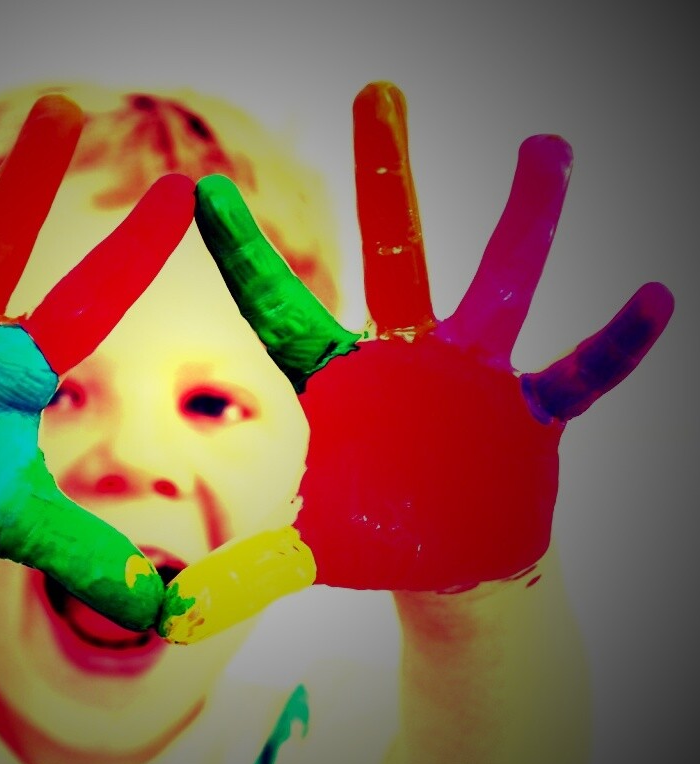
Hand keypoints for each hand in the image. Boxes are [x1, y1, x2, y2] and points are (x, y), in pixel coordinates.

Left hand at [159, 81, 672, 641]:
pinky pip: (577, 375)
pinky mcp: (529, 413)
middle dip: (385, 177)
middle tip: (377, 90)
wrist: (447, 554)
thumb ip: (243, 573)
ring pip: (499, 287)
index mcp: (336, 381)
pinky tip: (653, 299)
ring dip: (526, 221)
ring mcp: (471, 377)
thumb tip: (164, 619)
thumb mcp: (306, 553)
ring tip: (548, 147)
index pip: (278, 309)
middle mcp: (403, 358)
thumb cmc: (369, 536)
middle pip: (393, 255)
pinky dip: (612, 347)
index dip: (242, 253)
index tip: (201, 189)